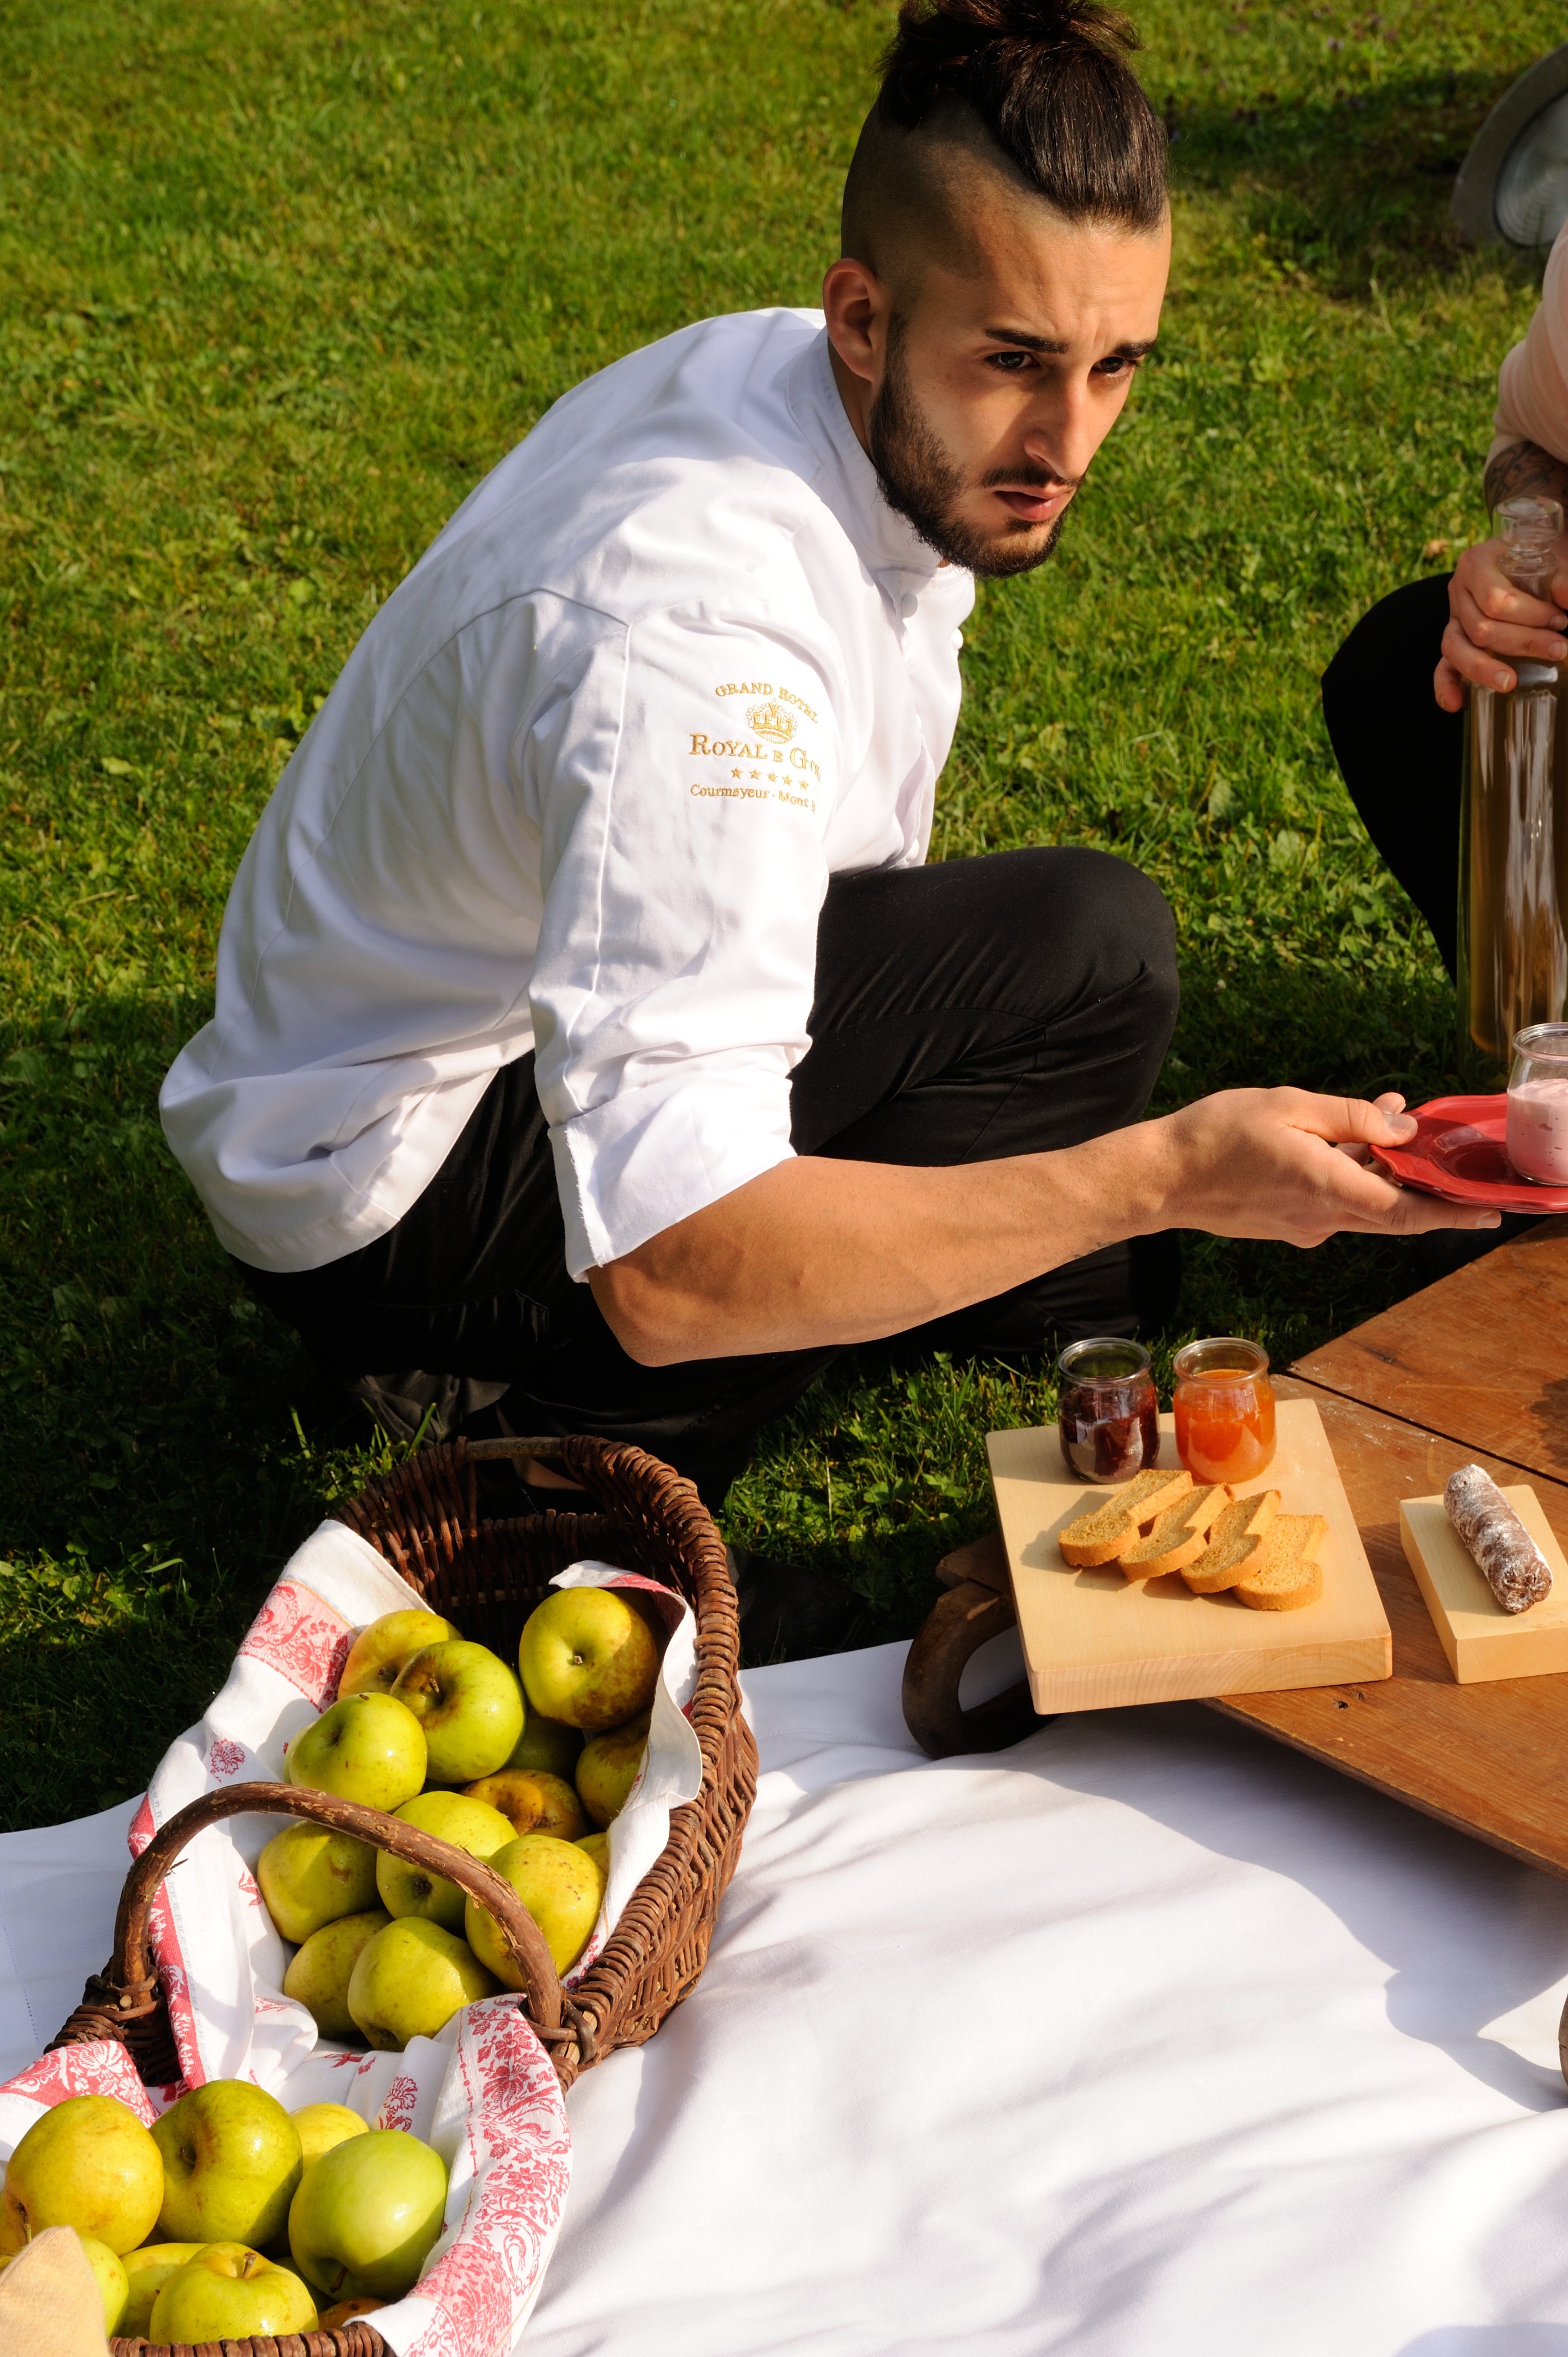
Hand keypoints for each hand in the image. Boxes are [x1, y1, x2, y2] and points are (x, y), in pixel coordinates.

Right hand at [1152, 1086, 1499, 1245]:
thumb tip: (1404, 1124)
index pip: (1406, 1211)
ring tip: (1389, 1118)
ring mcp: (1303, 1226)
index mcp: (1326, 1186)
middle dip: (1430, 1189)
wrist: (1160, 1179)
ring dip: (1384, 1170)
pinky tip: (1345, 1141)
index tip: (1488, 1213)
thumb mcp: (1288, 1105)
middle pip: (1394, 1212)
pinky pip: (1334, 1202)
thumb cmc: (1216, 1136)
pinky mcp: (1286, 1225)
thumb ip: (1352, 1116)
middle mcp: (1321, 1217)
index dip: (1452, 1214)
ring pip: (1363, 1203)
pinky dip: (1351, 1175)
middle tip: (1461, 1172)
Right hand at [1434, 536, 1567, 711]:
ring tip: (1510, 683)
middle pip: (1480, 628)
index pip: (1496, 600)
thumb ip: (1562, 576)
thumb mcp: (1553, 556)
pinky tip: (1456, 704)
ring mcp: (1453, 618)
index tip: (1561, 619)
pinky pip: (1442, 665)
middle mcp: (1458, 591)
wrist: (1523, 555)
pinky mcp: (1454, 640)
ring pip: (1456, 649)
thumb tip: (1567, 597)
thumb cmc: (1539, 557)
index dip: (1531, 615)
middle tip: (1559, 649)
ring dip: (1484, 669)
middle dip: (1522, 643)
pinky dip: (1446, 686)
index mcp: (1476, 564)